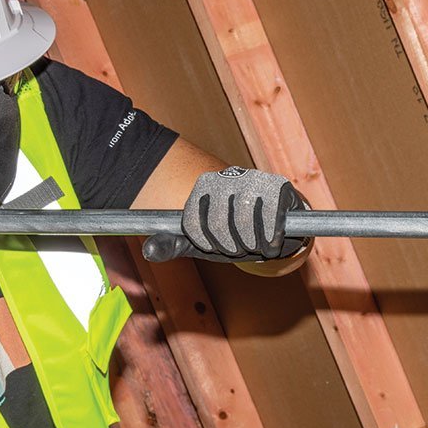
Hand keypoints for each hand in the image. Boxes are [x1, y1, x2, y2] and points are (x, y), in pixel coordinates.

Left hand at [142, 166, 307, 263]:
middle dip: (231, 246)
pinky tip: (271, 241)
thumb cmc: (233, 231)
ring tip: (255, 243)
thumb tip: (148, 250)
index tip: (217, 245)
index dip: (208, 244)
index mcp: (204, 185)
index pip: (194, 224)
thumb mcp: (201, 240)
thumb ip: (173, 244)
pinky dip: (271, 239)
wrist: (273, 218)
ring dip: (252, 244)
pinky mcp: (279, 186)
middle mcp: (227, 177)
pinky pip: (271, 221)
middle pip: (219, 225)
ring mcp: (254, 179)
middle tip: (240, 247)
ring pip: (245, 224)